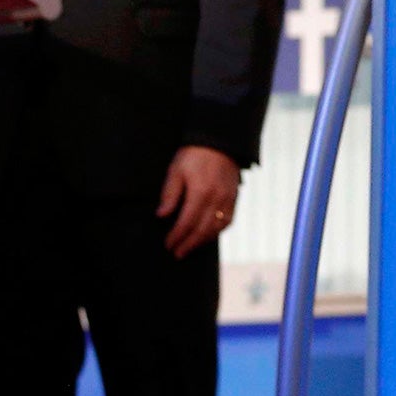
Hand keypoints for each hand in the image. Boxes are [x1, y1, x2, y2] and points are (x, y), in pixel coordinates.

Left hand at [157, 144, 239, 258]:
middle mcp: (217, 197)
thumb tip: (161, 215)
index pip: (187, 222)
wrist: (220, 141)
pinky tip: (208, 235)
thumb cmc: (194, 155)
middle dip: (188, 244)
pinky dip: (217, 231)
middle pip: (202, 229)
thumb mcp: (176, 170)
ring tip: (190, 248)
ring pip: (216, 228)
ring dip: (202, 241)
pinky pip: (228, 220)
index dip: (177, 236)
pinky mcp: (234, 197)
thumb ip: (169, 194)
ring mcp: (228, 198)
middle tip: (177, 253)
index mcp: (201, 191)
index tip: (168, 244)